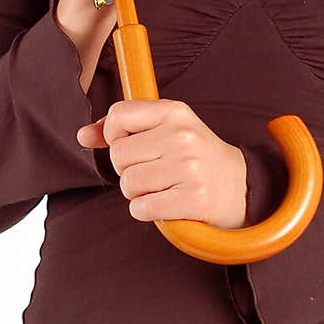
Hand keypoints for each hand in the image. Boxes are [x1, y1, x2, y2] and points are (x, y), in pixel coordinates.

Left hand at [76, 99, 247, 228]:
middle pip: (118, 155)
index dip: (113, 135)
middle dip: (127, 169)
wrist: (241, 186)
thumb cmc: (195, 157)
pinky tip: (166, 203)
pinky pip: (141, 209)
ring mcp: (190, 168)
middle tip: (153, 171)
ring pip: (128, 184)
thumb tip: (82, 136)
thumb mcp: (167, 130)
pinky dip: (146, 211)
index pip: (118, 115)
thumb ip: (122, 129)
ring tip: (161, 187)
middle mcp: (183, 136)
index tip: (132, 144)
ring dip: (137, 193)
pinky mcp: (194, 199)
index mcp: (175, 112)